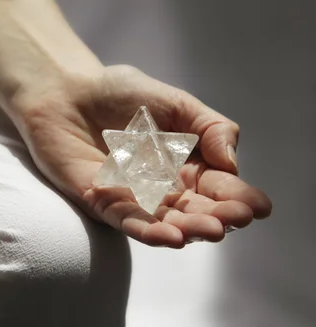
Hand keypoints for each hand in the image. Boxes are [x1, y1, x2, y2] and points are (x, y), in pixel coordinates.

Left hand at [15, 65, 271, 247]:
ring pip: (163, 221)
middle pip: (194, 210)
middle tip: (233, 220)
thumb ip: (210, 128)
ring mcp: (132, 198)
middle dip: (216, 217)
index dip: (237, 198)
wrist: (67, 90)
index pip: (217, 188)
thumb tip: (232, 163)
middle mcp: (162, 188)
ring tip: (207, 232)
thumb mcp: (177, 104)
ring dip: (186, 230)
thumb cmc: (121, 94)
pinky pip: (125, 220)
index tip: (258, 207)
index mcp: (185, 167)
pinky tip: (169, 236)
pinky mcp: (100, 201)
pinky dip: (146, 229)